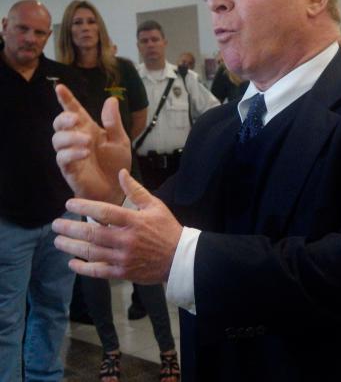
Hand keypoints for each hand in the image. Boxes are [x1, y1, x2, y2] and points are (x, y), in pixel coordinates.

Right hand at [52, 84, 130, 202]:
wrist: (117, 188)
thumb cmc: (116, 164)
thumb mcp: (120, 140)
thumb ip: (113, 122)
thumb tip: (111, 99)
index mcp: (88, 129)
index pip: (74, 111)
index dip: (66, 99)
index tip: (60, 87)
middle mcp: (76, 139)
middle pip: (59, 123)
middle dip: (63, 118)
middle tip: (75, 119)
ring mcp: (71, 154)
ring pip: (58, 139)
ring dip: (70, 137)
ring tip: (87, 140)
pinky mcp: (69, 168)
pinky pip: (63, 158)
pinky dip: (73, 153)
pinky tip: (85, 152)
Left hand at [52, 169, 182, 283]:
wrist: (180, 258)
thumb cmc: (167, 229)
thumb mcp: (155, 206)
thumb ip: (136, 191)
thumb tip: (121, 173)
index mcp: (134, 221)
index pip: (105, 212)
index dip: (84, 207)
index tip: (69, 204)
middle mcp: (126, 240)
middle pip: (93, 233)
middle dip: (71, 228)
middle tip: (55, 224)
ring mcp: (124, 258)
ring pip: (92, 252)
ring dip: (72, 246)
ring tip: (58, 241)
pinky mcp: (123, 273)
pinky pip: (98, 271)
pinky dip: (83, 268)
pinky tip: (72, 263)